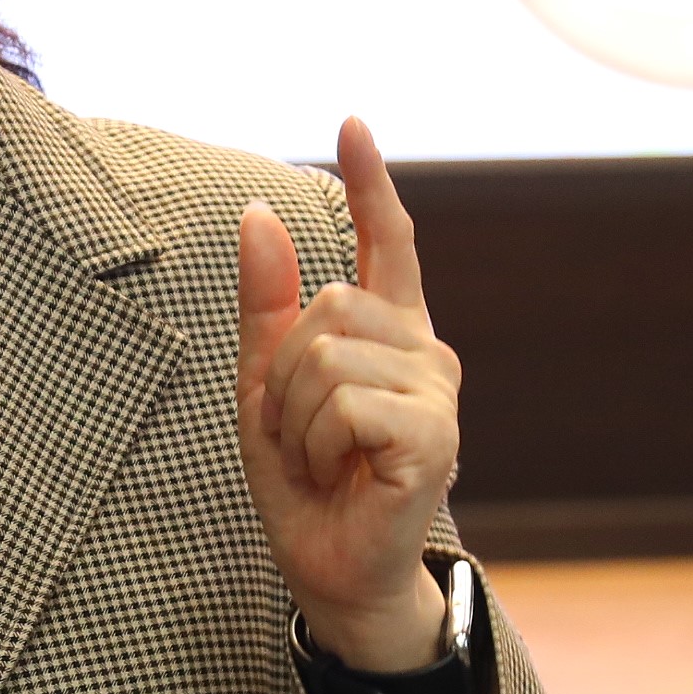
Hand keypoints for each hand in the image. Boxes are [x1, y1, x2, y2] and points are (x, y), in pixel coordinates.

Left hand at [237, 119, 462, 674]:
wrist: (332, 569)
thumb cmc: (307, 481)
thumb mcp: (266, 386)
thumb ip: (266, 305)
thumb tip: (255, 213)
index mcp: (390, 335)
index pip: (389, 245)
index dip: (371, 184)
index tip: (352, 123)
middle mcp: (425, 353)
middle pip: (328, 304)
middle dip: (283, 372)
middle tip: (298, 432)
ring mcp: (437, 395)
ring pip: (329, 355)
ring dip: (297, 417)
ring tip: (320, 459)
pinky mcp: (435, 437)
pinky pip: (348, 403)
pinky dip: (320, 444)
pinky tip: (343, 475)